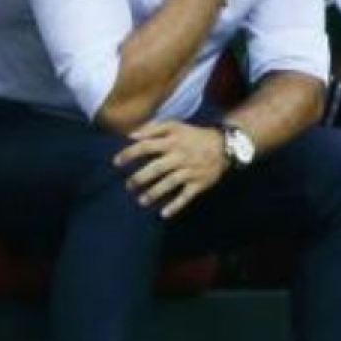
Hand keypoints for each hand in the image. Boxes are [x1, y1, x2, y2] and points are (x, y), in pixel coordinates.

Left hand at [112, 121, 228, 218]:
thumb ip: (152, 128)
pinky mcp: (199, 184)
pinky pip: (186, 196)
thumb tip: (130, 135)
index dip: (129, 154)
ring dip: (154, 193)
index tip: (116, 162)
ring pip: (169, 184)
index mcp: (172, 141)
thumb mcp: (174, 125)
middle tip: (128, 186)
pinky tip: (164, 214)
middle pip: (156, 168)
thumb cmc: (192, 135)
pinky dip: (175, 206)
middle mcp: (180, 156)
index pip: (146, 146)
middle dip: (140, 178)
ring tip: (141, 201)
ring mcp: (190, 171)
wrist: (224, 146)